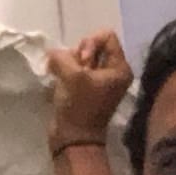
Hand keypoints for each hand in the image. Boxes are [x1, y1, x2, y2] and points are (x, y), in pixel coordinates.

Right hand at [47, 31, 132, 149]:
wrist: (73, 137)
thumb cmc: (79, 106)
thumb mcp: (73, 76)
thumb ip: (64, 56)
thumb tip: (55, 53)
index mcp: (120, 68)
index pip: (107, 36)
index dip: (90, 44)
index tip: (83, 63)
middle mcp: (114, 71)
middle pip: (94, 45)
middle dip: (78, 55)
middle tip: (73, 72)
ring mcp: (100, 80)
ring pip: (82, 57)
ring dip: (69, 64)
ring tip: (65, 79)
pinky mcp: (87, 87)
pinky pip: (76, 69)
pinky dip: (67, 72)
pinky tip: (61, 81)